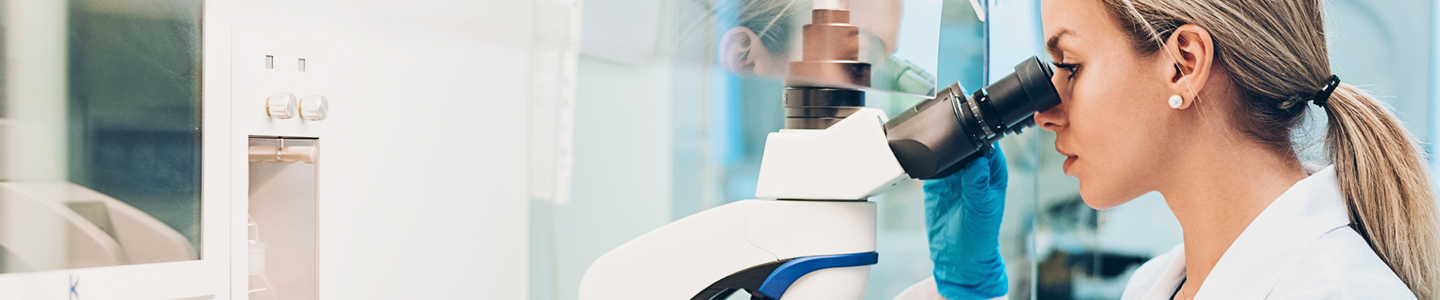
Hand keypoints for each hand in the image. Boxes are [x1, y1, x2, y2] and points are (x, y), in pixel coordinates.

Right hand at [922, 144, 1007, 299]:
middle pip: (965, 142)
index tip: (968, 129)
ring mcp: (954, 176)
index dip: (980, 134)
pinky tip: (921, 161)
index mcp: (992, 174)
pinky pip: (930, 165)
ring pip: (947, 151)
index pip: (988, 144)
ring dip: (939, 147)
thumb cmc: (980, 237)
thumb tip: (978, 162)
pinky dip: (925, 161)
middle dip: (955, 136)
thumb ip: (978, 187)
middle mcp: (974, 171)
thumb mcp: (982, 211)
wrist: (957, 258)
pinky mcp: (936, 184)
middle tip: (944, 136)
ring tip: (931, 149)